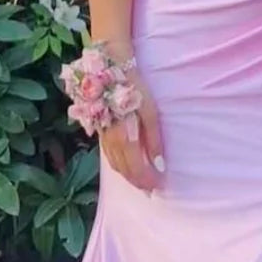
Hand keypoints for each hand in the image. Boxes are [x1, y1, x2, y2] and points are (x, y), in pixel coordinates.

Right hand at [99, 64, 164, 192]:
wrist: (110, 72)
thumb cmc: (134, 90)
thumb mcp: (150, 113)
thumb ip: (154, 140)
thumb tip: (160, 165)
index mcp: (124, 140)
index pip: (136, 170)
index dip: (147, 181)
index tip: (159, 186)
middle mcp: (111, 144)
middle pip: (124, 171)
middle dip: (138, 182)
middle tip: (151, 190)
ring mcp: (104, 139)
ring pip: (116, 166)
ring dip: (128, 176)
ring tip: (141, 182)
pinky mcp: (101, 133)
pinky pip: (110, 157)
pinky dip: (120, 166)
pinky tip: (127, 165)